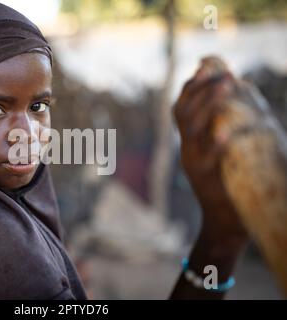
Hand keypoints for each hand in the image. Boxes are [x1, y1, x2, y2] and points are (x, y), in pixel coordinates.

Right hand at [173, 63, 247, 244]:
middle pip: (184, 113)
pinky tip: (226, 131)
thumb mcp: (222, 153)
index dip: (190, 86)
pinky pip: (208, 158)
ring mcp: (195, 164)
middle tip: (224, 73)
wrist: (224, 223)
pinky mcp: (207, 179)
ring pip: (192, 129)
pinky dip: (216, 142)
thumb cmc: (230, 184)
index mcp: (190, 142)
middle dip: (201, 88)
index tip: (205, 66)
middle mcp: (187, 150)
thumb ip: (225, 124)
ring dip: (208, 104)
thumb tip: (243, 88)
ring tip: (228, 85)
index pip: (181, 107)